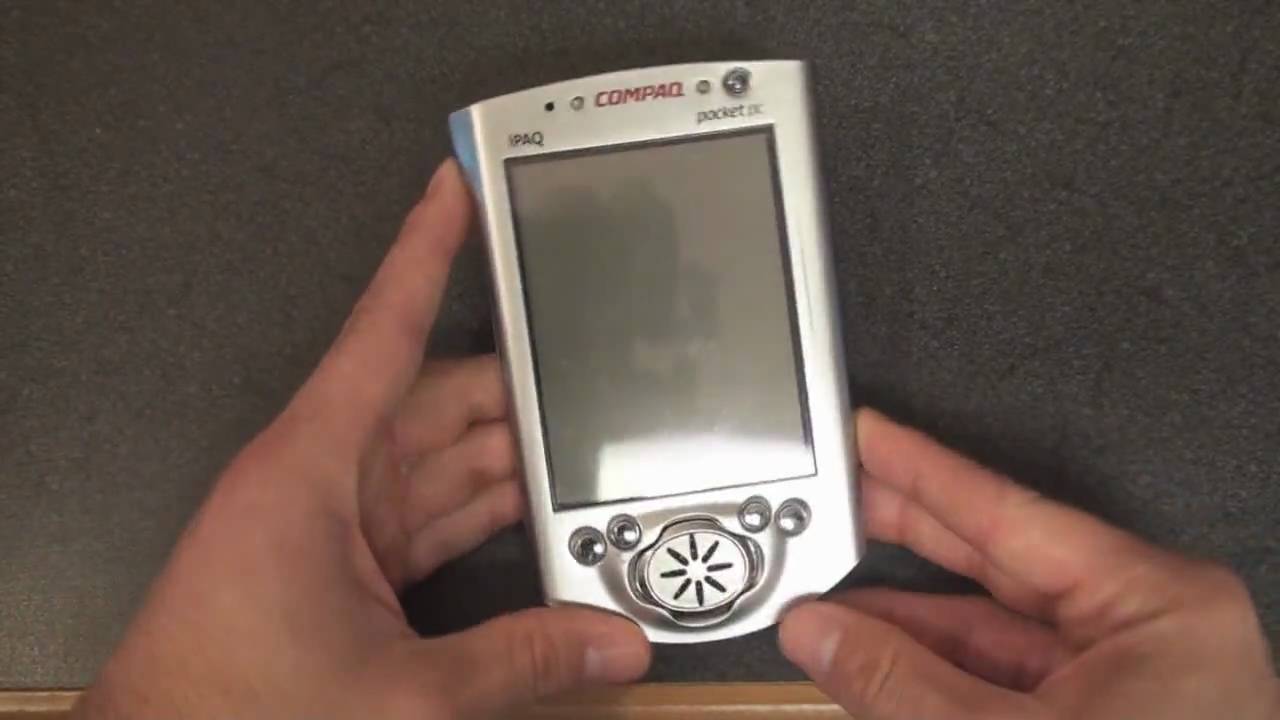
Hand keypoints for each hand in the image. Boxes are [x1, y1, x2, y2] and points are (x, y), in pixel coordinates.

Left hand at [73, 160, 649, 719]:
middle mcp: (321, 478)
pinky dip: (484, 515)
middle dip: (519, 384)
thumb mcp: (397, 691)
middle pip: (437, 399)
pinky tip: (540, 521)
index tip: (455, 190)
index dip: (425, 251)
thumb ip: (518, 661)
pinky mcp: (344, 564)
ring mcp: (333, 521)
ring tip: (590, 450)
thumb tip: (607, 644)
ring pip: (441, 460)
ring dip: (510, 460)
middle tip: (593, 362)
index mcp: (311, 468)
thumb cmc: (233, 709)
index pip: (383, 329)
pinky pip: (429, 513)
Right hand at [780, 408, 1279, 718]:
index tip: (870, 436)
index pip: (1010, 514)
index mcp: (1155, 605)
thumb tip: (819, 632)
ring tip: (830, 598)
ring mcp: (1128, 680)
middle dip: (908, 534)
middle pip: (1000, 560)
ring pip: (994, 624)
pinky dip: (937, 667)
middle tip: (839, 497)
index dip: (925, 470)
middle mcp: (1147, 630)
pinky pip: (1004, 675)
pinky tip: (876, 655)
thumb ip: (900, 681)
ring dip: (908, 616)